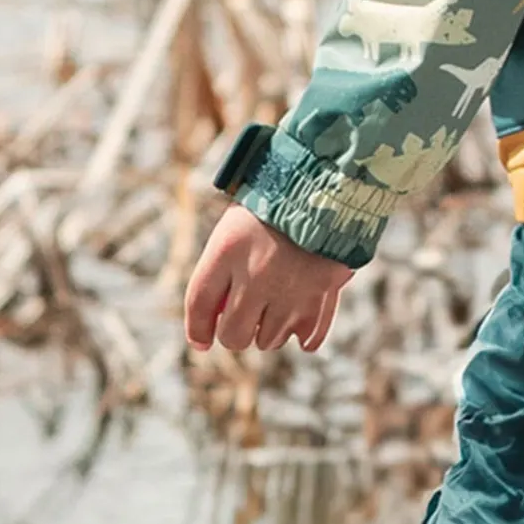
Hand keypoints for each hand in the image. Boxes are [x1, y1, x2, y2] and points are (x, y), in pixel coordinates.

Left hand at [185, 204, 351, 354]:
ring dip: (270, 329)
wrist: (326, 183)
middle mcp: (257, 272)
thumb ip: (220, 271)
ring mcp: (290, 288)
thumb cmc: (274, 205)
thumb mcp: (236, 225)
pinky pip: (307, 339)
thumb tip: (207, 332)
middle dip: (235, 333)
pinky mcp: (321, 295)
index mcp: (228, 246)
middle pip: (233, 335)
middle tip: (244, 320)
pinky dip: (302, 332)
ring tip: (278, 300)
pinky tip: (300, 311)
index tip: (202, 340)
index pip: (199, 303)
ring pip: (269, 340)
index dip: (197, 329)